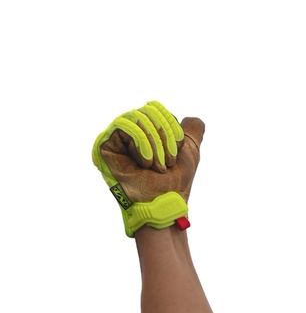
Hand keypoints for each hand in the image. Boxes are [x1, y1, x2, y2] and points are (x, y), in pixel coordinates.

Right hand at [92, 100, 203, 234]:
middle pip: (148, 111)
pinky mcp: (105, 145)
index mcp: (146, 132)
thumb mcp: (189, 152)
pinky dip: (142, 142)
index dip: (171, 126)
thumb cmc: (176, 183)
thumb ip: (191, 133)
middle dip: (164, 137)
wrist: (165, 202)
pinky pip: (125, 126)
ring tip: (157, 166)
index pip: (157, 109)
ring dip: (154, 144)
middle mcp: (129, 132)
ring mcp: (116, 138)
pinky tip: (146, 163)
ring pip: (137, 117)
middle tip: (167, 163)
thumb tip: (192, 119)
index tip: (177, 149)